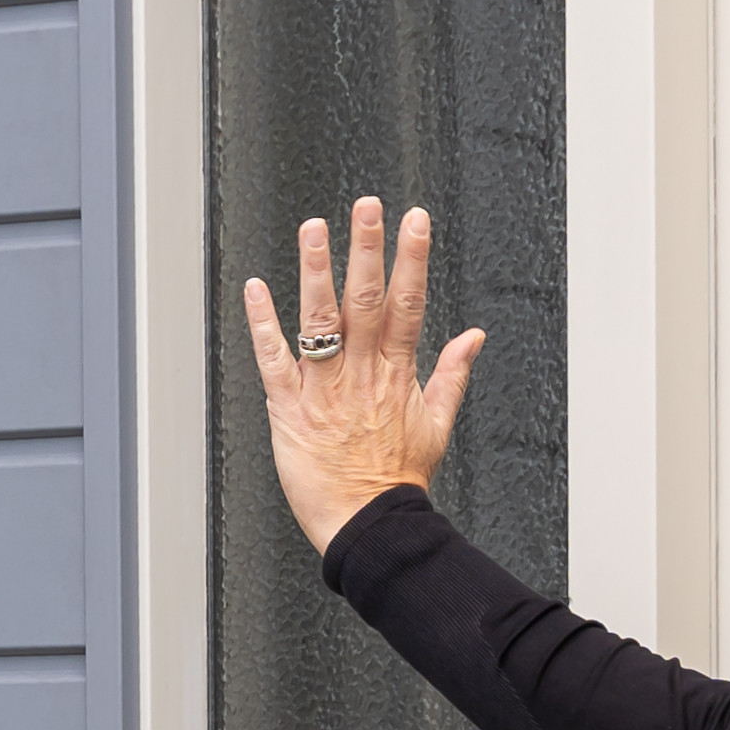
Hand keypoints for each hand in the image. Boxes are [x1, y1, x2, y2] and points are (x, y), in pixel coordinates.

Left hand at [239, 196, 479, 555]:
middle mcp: (361, 373)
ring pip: (321, 320)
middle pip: (368, 300)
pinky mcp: (290, 408)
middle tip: (368, 205)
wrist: (368, 524)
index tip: (415, 220)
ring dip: (316, 272)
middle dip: (368, 249)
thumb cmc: (397, 480)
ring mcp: (325, 388)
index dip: (413, 258)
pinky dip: (263, 323)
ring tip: (314, 229)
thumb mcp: (437, 424)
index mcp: (396, 372)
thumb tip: (474, 337)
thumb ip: (453, 373)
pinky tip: (255, 288)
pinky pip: (274, 359)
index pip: (410, 303)